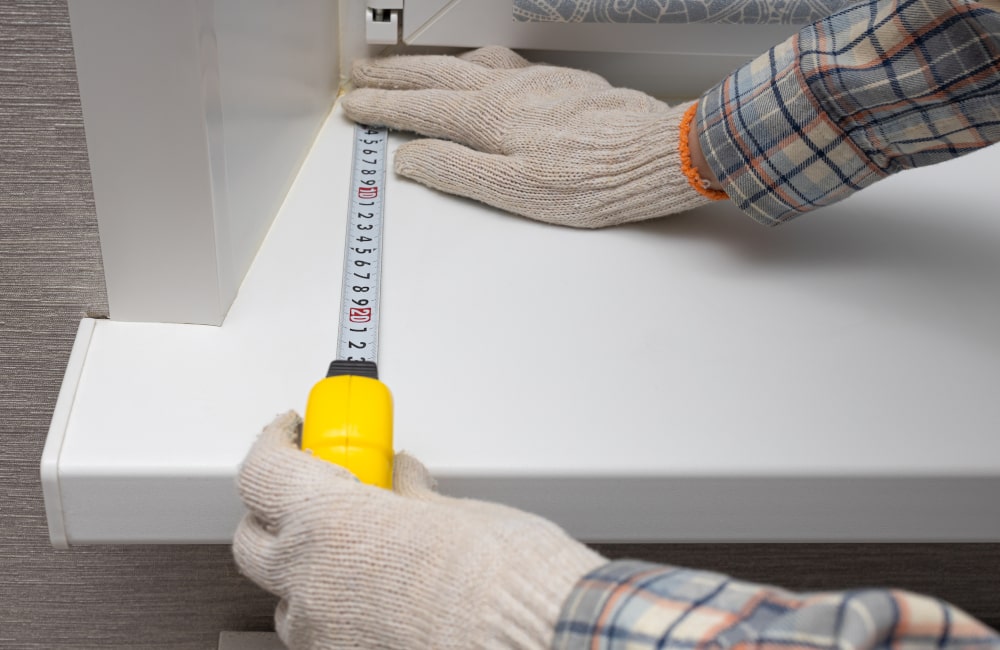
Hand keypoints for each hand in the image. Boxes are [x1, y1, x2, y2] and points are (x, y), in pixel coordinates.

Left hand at [233, 412, 604, 648]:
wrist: (542, 635)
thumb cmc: (508, 576)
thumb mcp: (451, 512)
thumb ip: (407, 495)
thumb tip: (400, 483)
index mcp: (329, 526)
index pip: (263, 472)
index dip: (277, 442)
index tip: (295, 431)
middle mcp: (311, 584)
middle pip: (254, 536)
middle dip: (279, 506)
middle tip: (321, 483)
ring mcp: (324, 634)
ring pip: (284, 594)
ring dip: (305, 565)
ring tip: (355, 546)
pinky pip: (320, 631)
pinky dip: (336, 607)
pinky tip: (377, 594)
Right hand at [342, 46, 715, 227]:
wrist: (654, 155)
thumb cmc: (592, 180)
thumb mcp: (514, 191)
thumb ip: (457, 171)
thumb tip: (412, 161)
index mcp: (489, 118)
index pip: (420, 110)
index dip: (382, 108)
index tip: (355, 105)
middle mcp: (507, 90)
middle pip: (437, 76)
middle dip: (394, 75)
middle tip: (363, 74)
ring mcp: (534, 82)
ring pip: (467, 63)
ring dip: (429, 64)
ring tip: (407, 67)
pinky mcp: (559, 83)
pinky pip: (500, 61)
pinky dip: (471, 62)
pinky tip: (478, 68)